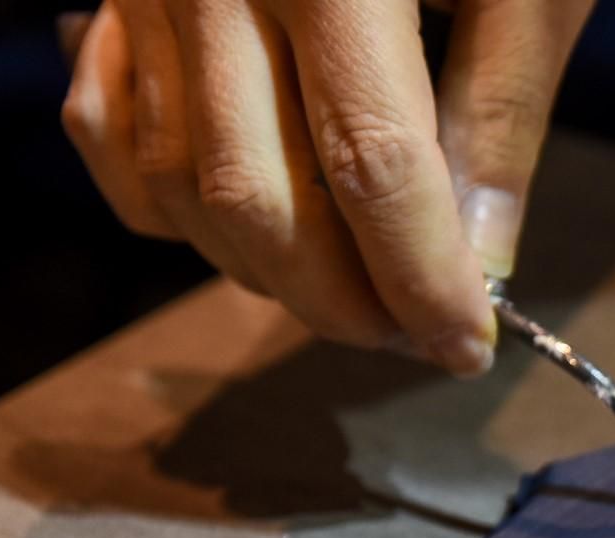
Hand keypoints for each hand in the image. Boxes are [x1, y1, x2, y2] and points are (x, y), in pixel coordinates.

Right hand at [61, 0, 593, 375]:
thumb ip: (501, 113)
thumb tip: (483, 261)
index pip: (372, 169)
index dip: (421, 279)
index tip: (464, 346)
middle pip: (259, 198)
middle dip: (343, 299)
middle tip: (414, 334)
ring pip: (180, 183)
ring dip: (268, 271)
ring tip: (356, 295)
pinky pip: (113, 132)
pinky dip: (175, 206)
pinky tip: (253, 226)